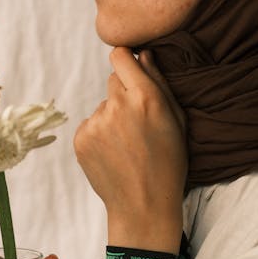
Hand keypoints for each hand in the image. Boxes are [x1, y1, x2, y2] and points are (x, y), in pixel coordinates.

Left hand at [73, 47, 186, 252]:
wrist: (143, 205)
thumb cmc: (168, 163)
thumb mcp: (177, 121)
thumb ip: (159, 82)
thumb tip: (143, 53)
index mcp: (146, 97)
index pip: (120, 56)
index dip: (125, 60)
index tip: (130, 69)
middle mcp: (118, 105)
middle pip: (112, 81)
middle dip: (124, 95)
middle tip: (137, 123)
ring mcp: (96, 122)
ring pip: (102, 107)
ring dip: (111, 118)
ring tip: (127, 145)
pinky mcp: (81, 138)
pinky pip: (90, 125)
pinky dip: (99, 135)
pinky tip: (113, 153)